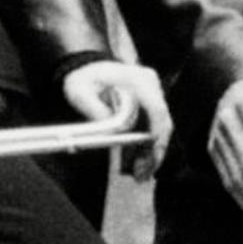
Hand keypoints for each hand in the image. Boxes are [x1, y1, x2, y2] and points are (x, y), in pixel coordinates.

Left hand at [61, 58, 171, 175]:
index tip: (151, 157)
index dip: (157, 135)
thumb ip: (96, 111)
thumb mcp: (80, 93)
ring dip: (151, 153)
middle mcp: (150, 84)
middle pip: (162, 122)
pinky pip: (153, 126)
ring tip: (139, 174)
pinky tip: (138, 164)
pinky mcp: (150, 102)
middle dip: (154, 151)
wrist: (85, 68)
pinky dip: (147, 146)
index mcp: (136, 79)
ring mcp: (152, 92)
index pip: (156, 109)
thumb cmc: (83, 78)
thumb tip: (114, 133)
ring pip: (160, 128)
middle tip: (141, 174)